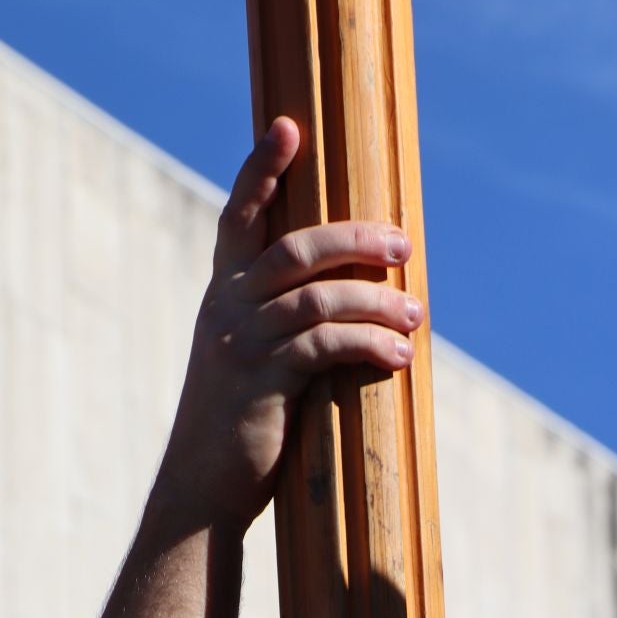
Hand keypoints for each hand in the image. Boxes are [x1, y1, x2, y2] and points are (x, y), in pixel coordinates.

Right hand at [158, 118, 423, 534]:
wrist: (200, 493)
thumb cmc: (238, 429)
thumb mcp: (249, 363)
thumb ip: (281, 325)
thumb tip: (349, 300)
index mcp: (221, 295)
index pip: (238, 216)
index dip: (260, 169)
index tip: (288, 125)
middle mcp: (225, 309)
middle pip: (295, 248)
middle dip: (354, 239)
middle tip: (403, 245)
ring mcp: (240, 344)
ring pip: (318, 298)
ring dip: (376, 300)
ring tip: (416, 313)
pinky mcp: (261, 383)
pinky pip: (324, 347)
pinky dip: (368, 344)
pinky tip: (399, 356)